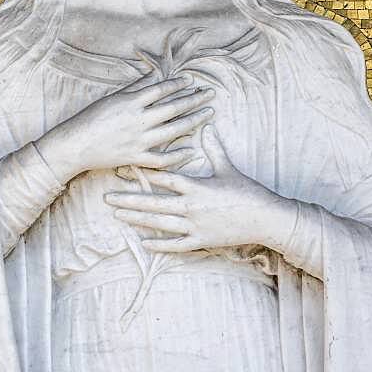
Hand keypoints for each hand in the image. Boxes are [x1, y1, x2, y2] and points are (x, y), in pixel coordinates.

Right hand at [36, 74, 214, 182]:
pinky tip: (191, 150)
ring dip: (194, 121)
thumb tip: (154, 73)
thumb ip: (136, 86)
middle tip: (211, 94)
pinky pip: (163, 159)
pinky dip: (178, 156)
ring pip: (173, 130)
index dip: (178, 84)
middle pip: (174, 108)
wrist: (76, 144)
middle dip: (195, 100)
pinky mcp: (137, 158)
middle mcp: (139, 120)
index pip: (161, 89)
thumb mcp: (113, 97)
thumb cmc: (91, 117)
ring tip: (208, 114)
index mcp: (132, 102)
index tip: (191, 81)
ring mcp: (139, 140)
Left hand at [104, 125, 297, 253]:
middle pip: (153, 203)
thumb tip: (206, 126)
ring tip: (118, 216)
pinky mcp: (201, 241)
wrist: (264, 218)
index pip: (164, 178)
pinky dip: (159, 245)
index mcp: (196, 186)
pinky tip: (144, 243)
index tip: (123, 168)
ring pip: (159, 224)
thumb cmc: (247, 191)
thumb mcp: (228, 167)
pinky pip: (176, 245)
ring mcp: (194, 226)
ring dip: (137, 220)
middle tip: (107, 198)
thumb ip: (213, 148)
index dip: (142, 173)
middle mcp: (191, 207)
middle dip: (129, 200)